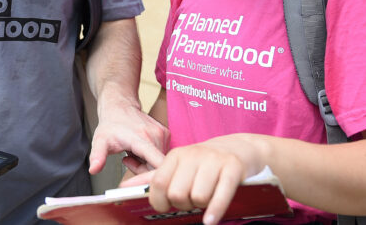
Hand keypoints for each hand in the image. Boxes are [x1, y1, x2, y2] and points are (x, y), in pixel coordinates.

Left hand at [88, 100, 168, 176]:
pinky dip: (150, 157)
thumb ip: (97, 156)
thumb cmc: (111, 124)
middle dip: (143, 171)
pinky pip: (161, 155)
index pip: (158, 164)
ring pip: (159, 162)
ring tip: (132, 153)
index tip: (138, 182)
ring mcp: (162, 134)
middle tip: (128, 160)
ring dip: (146, 164)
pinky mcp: (166, 134)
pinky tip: (139, 150)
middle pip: (157, 167)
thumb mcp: (100, 141)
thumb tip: (93, 169)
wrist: (119, 107)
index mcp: (142, 138)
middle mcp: (156, 135)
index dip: (151, 178)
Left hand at [123, 134, 266, 224]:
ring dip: (201, 206)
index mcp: (177, 156)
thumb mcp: (179, 165)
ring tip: (205, 199)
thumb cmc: (205, 162)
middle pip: (177, 194)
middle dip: (183, 204)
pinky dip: (214, 211)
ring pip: (198, 197)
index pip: (158, 183)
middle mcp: (194, 155)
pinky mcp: (233, 168)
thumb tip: (124, 189)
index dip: (159, 201)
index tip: (166, 206)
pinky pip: (220, 195)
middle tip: (190, 201)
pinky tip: (210, 221)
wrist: (240, 148)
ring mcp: (214, 161)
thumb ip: (153, 178)